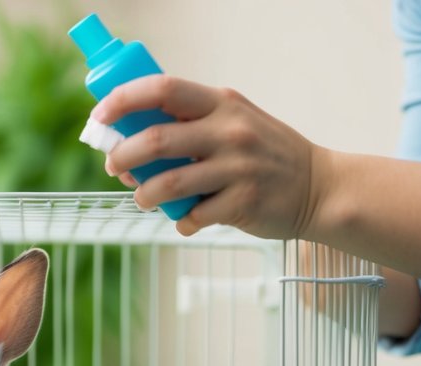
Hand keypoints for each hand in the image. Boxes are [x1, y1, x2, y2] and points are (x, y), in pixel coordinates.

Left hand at [94, 75, 323, 240]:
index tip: (100, 116)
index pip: (164, 88)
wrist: (320, 187)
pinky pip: (194, 216)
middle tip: (114, 166)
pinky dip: (182, 221)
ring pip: (169, 182)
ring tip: (143, 199)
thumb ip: (190, 124)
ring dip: (145, 194)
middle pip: (157, 139)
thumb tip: (128, 143)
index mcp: (221, 103)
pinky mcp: (244, 202)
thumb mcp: (233, 122)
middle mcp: (230, 130)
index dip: (124, 99)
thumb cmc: (263, 154)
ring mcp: (239, 167)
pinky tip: (186, 220)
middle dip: (123, 156)